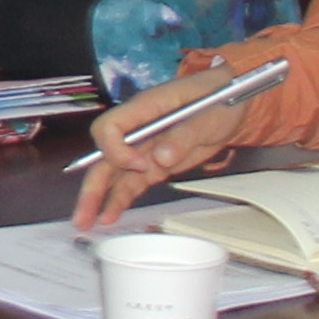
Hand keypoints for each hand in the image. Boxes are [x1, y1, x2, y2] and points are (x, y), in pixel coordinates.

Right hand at [68, 62, 265, 225]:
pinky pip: (132, 182)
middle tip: (84, 213)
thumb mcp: (208, 114)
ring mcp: (146, 147)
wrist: (234, 97)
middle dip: (93, 185)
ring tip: (87, 223)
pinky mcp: (156, 163)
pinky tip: (111, 215)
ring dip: (100, 198)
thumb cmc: (220, 95)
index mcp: (145, 108)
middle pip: (105, 156)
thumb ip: (183, 136)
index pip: (111, 127)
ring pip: (114, 173)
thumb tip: (160, 159)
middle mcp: (138, 128)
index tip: (139, 164)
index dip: (117, 149)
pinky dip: (121, 198)